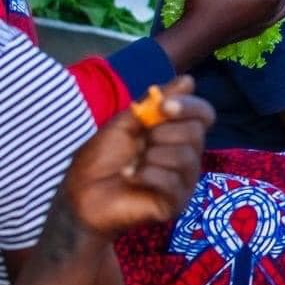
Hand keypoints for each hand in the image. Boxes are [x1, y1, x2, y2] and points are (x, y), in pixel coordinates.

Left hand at [58, 76, 212, 238]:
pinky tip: (130, 177)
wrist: (80, 196)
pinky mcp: (175, 203)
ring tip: (133, 163)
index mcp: (177, 135)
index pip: (204, 115)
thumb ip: (154, 103)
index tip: (164, 107)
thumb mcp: (124, 123)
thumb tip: (188, 81)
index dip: (190, 107)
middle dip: (163, 133)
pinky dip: (146, 174)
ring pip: (185, 157)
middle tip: (140, 143)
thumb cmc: (100, 160)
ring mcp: (183, 182)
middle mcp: (186, 157)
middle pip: (196, 134)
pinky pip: (172, 180)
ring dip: (152, 156)